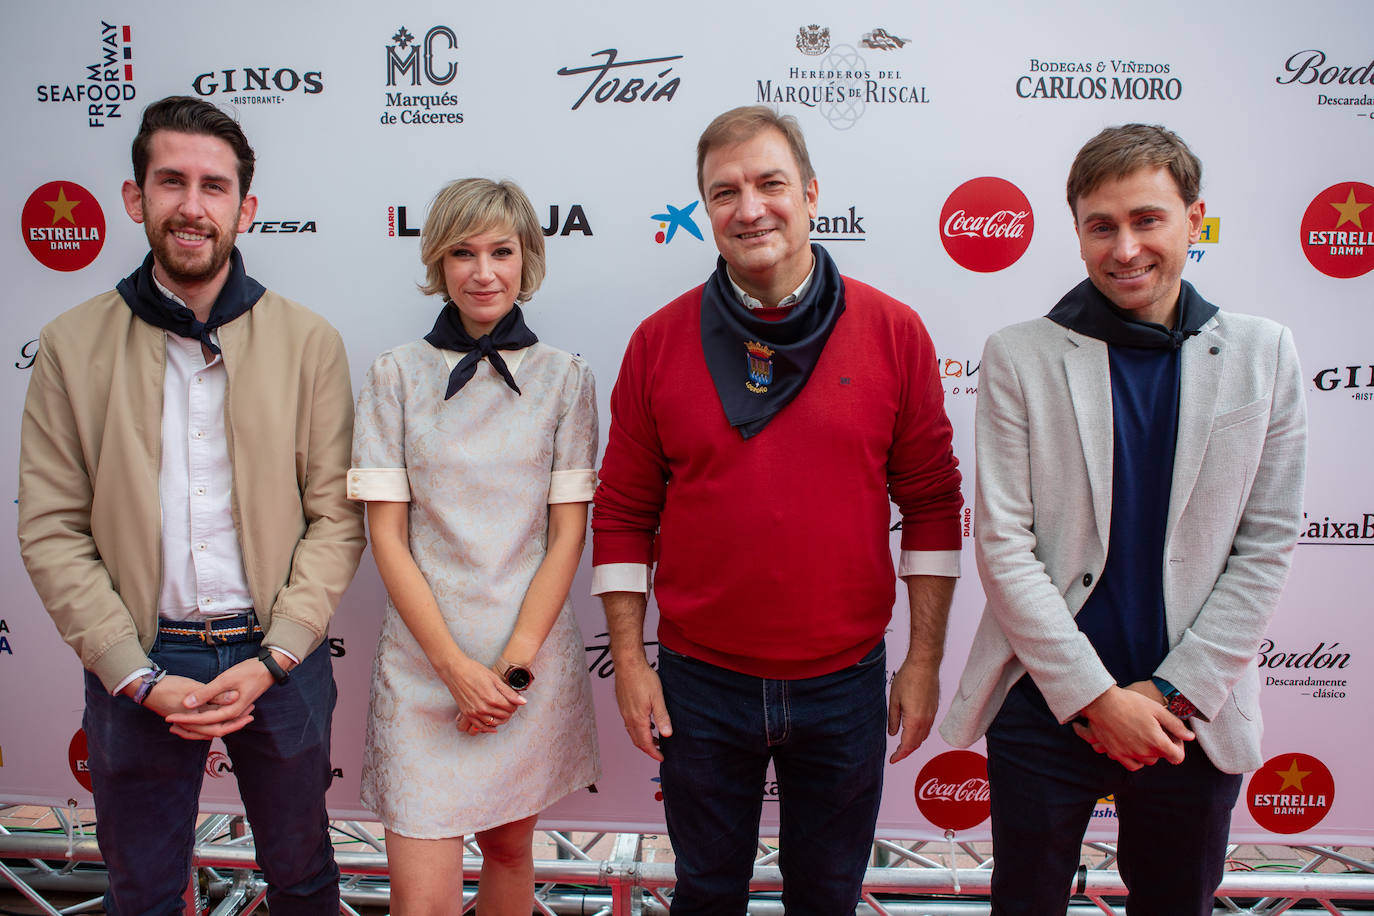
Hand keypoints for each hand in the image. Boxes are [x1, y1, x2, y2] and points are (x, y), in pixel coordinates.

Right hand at [129, 674, 243, 739]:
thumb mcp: (194, 688)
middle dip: (234, 723)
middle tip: (249, 715)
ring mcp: (186, 723)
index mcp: (193, 720)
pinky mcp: (184, 717)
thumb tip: (235, 697)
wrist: (146, 688)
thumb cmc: (169, 686)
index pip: (219, 727)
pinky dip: (212, 721)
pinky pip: (201, 725)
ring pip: (209, 728)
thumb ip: (214, 695)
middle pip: (216, 730)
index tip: (250, 714)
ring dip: (224, 722)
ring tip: (239, 714)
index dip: (237, 721)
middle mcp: (190, 725)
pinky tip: (219, 715)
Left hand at [163, 656, 277, 738]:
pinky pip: (217, 719)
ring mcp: (235, 712)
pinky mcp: (235, 707)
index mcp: (230, 711)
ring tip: (179, 723)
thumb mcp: (226, 679)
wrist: (270, 668)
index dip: (184, 719)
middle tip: (170, 723)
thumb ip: (206, 693)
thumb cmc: (250, 671)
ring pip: (212, 725)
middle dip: (187, 727)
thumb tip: (186, 704)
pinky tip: (196, 714)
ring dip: (195, 725)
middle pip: (206, 729)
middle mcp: (232, 715)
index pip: (202, 721)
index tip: (168, 717)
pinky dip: (204, 719)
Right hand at [441, 655, 524, 732]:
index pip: (511, 708)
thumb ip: (509, 693)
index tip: (514, 700)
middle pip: (504, 716)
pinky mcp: (468, 714)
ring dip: (501, 719)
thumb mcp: (495, 679)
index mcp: (493, 698)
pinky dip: (489, 728)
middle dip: (509, 711)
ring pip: (494, 723)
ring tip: (502, 712)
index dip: (515, 704)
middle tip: (510, 705)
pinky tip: (493, 726)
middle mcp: (484, 708)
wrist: (455, 671)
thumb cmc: (474, 671)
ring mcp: (475, 713)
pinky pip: (480, 727)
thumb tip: (523, 702)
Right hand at [613, 657, 671, 761]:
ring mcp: (624, 711)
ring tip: (655, 739)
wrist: (628, 663)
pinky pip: (629, 723)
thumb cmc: (643, 678)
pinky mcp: (623, 705)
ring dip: (642, 739)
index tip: (661, 758)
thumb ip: (662, 716)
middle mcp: (628, 717)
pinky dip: (637, 729)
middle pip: (637, 740)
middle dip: (648, 749)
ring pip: (632, 732)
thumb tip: (667, 735)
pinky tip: (646, 723)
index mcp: (638, 718)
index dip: (654, 753)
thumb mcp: (658, 697)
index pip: (645, 743)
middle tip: (659, 752)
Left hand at [888, 658, 939, 763]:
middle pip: (916, 744)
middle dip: (906, 752)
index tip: (892, 760)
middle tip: (895, 755)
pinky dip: (919, 735)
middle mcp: (926, 720)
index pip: (907, 745)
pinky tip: (912, 731)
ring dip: (913, 744)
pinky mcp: (934, 709)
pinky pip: (927, 728)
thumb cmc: (908, 678)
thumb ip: (893, 719)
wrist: (924, 664)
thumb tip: (892, 733)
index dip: (899, 755)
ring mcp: (932, 715)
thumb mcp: (894, 700)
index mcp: (914, 720)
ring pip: (923, 737)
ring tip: (902, 745)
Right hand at [1076, 683, 1192, 770]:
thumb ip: (1175, 725)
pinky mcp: (1116, 753)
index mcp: (1156, 741)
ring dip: (1149, 753)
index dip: (1178, 747)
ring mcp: (1129, 754)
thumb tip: (1190, 737)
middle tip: (1157, 731)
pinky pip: (1132, 765)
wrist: (1102, 702)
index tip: (1173, 737)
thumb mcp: (1156, 709)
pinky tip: (1135, 747)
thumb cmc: (1131, 702)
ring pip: (1147, 761)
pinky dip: (1136, 759)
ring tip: (1144, 737)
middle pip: (1161, 757)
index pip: (1177, 757)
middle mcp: (1144, 751)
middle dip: (1163, 747)